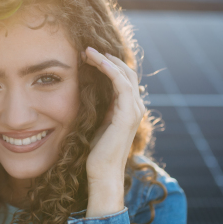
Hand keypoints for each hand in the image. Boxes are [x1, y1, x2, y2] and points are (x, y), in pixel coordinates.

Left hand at [83, 47, 145, 215]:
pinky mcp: (128, 114)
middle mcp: (136, 107)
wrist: (102, 173)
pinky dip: (110, 69)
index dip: (107, 64)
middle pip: (126, 72)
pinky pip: (121, 84)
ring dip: (106, 60)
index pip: (122, 78)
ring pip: (124, 74)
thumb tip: (91, 92)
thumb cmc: (97, 152)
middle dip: (106, 58)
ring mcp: (134, 110)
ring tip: (88, 51)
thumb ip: (102, 107)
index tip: (87, 56)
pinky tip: (96, 61)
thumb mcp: (98, 123)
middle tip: (86, 50)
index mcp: (128, 108)